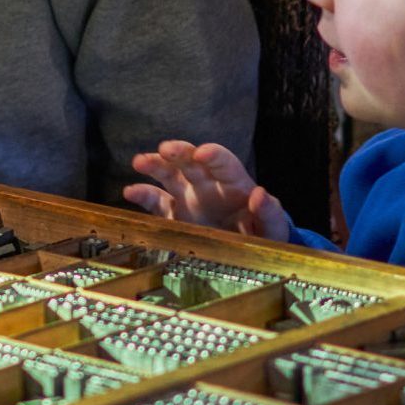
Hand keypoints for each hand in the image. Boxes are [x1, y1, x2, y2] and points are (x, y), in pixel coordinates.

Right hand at [123, 139, 292, 241]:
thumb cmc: (264, 235)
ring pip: (169, 174)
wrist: (250, 255)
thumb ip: (270, 213)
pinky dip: (142, 195)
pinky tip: (130, 192)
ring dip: (155, 165)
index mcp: (234, 184)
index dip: (213, 156)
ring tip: (139, 161)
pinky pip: (156, 202)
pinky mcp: (175, 215)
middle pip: (191, 161)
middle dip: (179, 152)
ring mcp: (189, 198)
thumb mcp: (274, 229)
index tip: (202, 153)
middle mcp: (208, 185)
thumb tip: (260, 194)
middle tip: (166, 149)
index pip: (223, 163)